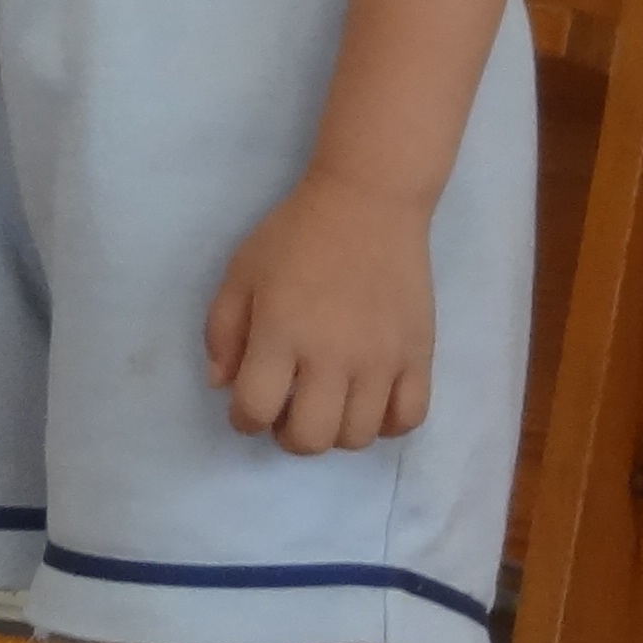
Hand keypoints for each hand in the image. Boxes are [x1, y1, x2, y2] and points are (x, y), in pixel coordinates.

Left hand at [205, 169, 439, 454]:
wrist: (368, 204)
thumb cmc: (296, 236)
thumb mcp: (241, 272)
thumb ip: (223, 331)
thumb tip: (222, 386)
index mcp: (281, 334)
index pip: (256, 409)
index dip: (244, 420)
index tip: (247, 408)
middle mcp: (332, 357)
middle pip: (310, 438)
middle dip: (288, 435)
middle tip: (287, 410)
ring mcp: (381, 361)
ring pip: (358, 437)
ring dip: (335, 432)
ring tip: (328, 403)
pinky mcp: (419, 357)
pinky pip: (409, 419)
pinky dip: (387, 424)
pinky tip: (370, 401)